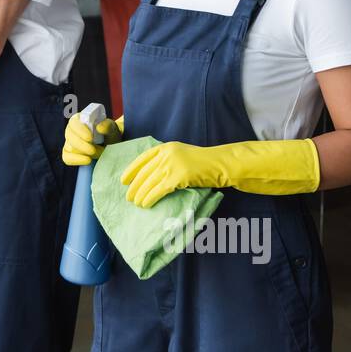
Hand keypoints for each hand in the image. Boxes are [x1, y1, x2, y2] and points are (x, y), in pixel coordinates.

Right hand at [62, 113, 122, 165]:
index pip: (73, 122)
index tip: (90, 138)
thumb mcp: (112, 128)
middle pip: (70, 136)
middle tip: (95, 150)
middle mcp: (72, 130)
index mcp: (80, 119)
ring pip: (69, 148)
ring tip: (99, 153)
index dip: (80, 130)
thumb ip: (108, 126)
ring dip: (84, 152)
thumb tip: (99, 127)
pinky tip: (88, 160)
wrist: (111, 145)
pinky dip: (77, 160)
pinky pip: (67, 158)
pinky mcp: (69, 154)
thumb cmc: (109, 134)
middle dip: (82, 145)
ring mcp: (69, 142)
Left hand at [121, 139, 320, 207]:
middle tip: (128, 197)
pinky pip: (158, 189)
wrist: (227, 165)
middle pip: (144, 172)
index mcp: (167, 147)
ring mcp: (173, 163)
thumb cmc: (207, 165)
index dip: (131, 170)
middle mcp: (167, 153)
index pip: (143, 157)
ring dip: (141, 195)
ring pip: (149, 182)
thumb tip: (154, 177)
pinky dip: (151, 198)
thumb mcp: (185, 158)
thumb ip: (169, 162)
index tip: (123, 180)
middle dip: (134, 186)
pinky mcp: (179, 175)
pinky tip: (147, 204)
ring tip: (137, 204)